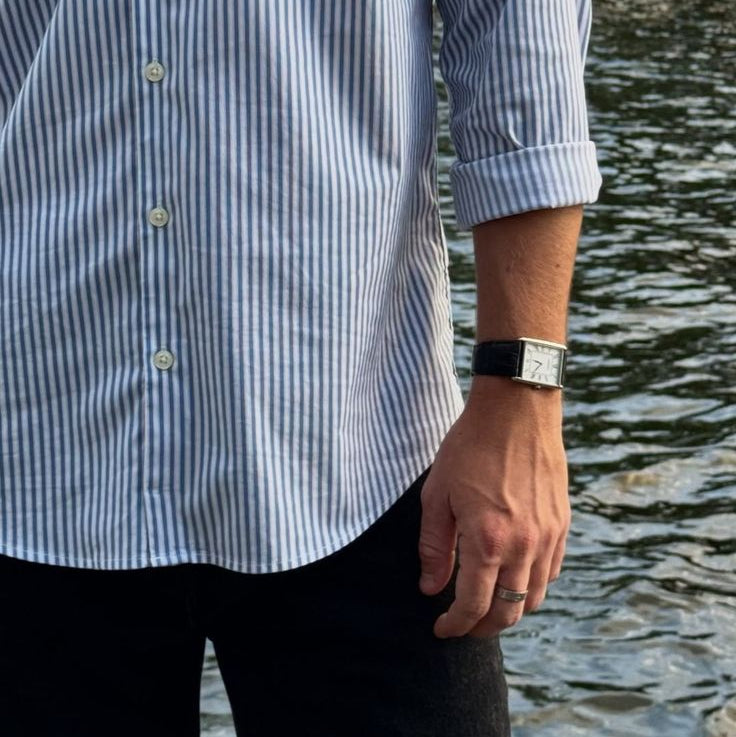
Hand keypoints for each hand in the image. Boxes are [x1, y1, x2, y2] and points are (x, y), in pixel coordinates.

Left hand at [417, 378, 569, 637]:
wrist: (516, 410)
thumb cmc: (469, 447)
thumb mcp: (437, 495)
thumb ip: (435, 547)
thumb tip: (430, 588)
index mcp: (487, 540)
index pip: (473, 606)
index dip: (454, 625)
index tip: (442, 629)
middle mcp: (523, 546)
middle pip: (508, 613)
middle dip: (482, 627)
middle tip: (462, 623)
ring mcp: (548, 536)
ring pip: (534, 598)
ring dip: (509, 610)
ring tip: (486, 604)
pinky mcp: (562, 524)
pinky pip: (552, 571)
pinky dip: (532, 586)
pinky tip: (513, 576)